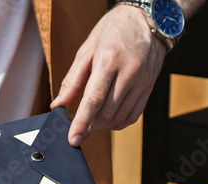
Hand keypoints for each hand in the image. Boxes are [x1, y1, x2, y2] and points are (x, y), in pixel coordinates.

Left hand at [50, 5, 167, 146]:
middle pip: (107, 112)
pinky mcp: (149, 87)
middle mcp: (129, 72)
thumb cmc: (112, 32)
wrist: (145, 21)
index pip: (94, 100)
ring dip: (102, 127)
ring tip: (90, 124)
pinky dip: (118, 123)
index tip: (73, 139)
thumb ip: (72, 81)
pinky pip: (133, 115)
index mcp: (109, 60)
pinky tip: (107, 121)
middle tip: (78, 132)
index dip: (82, 123)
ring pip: (120, 117)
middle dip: (89, 128)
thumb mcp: (86, 51)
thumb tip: (58, 104)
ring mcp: (142, 81)